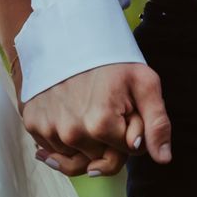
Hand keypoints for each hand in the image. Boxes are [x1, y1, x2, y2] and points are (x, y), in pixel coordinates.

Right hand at [21, 61, 170, 179]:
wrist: (66, 36)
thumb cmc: (110, 61)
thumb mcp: (144, 84)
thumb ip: (157, 124)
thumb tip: (163, 159)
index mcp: (100, 125)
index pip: (126, 153)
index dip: (131, 131)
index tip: (126, 108)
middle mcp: (71, 133)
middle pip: (100, 160)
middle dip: (108, 141)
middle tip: (107, 108)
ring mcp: (48, 130)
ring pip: (76, 158)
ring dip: (86, 143)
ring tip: (87, 110)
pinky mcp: (33, 125)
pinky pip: (55, 150)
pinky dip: (64, 139)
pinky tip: (69, 115)